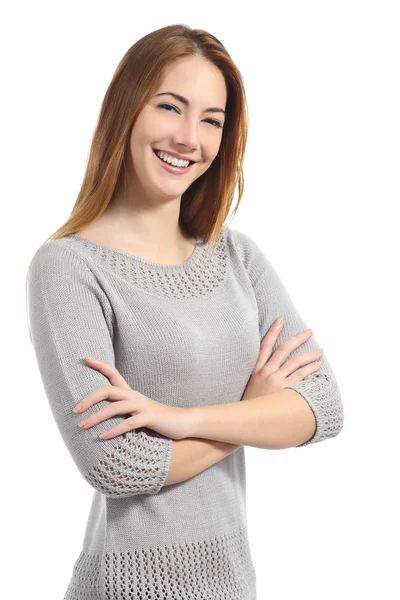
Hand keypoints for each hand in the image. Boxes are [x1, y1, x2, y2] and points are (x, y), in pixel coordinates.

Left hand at [72, 357, 192, 439]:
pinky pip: (128, 423)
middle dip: (89, 399)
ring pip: (115, 408)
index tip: (85, 358)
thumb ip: (123, 411)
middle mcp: (135, 396)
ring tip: (83, 426)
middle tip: (75, 410)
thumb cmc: (159, 419)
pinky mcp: (149, 418)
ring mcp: (142, 406)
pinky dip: (114, 430)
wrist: (184, 422)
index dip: (100, 365)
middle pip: (107, 390)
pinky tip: (102, 437)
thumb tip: (103, 418)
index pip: (113, 374)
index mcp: (131, 393)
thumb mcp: (139, 412)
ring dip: (96, 417)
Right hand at [242, 319, 323, 400]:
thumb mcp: (250, 386)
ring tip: (320, 351)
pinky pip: (299, 376)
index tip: (280, 320)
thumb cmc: (249, 405)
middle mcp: (265, 372)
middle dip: (297, 338)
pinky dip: (309, 369)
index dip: (273, 331)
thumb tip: (271, 368)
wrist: (244, 420)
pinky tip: (317, 366)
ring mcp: (274, 380)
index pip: (265, 345)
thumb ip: (260, 376)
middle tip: (309, 332)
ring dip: (309, 355)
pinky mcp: (282, 390)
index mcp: (256, 369)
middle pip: (283, 349)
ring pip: (295, 361)